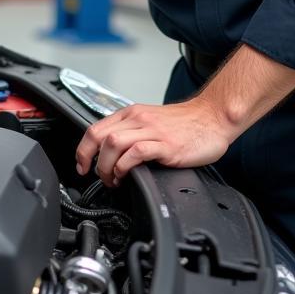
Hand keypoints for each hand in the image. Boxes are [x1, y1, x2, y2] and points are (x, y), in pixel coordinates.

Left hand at [74, 100, 232, 186]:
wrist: (213, 117)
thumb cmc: (185, 124)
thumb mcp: (151, 123)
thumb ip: (133, 133)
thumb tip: (112, 154)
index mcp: (132, 114)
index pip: (96, 128)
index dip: (83, 149)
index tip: (82, 166)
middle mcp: (139, 119)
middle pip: (100, 135)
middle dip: (89, 159)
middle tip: (96, 176)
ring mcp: (152, 131)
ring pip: (113, 143)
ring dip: (106, 166)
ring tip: (112, 179)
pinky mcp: (166, 144)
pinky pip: (137, 152)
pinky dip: (125, 165)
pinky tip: (127, 175)